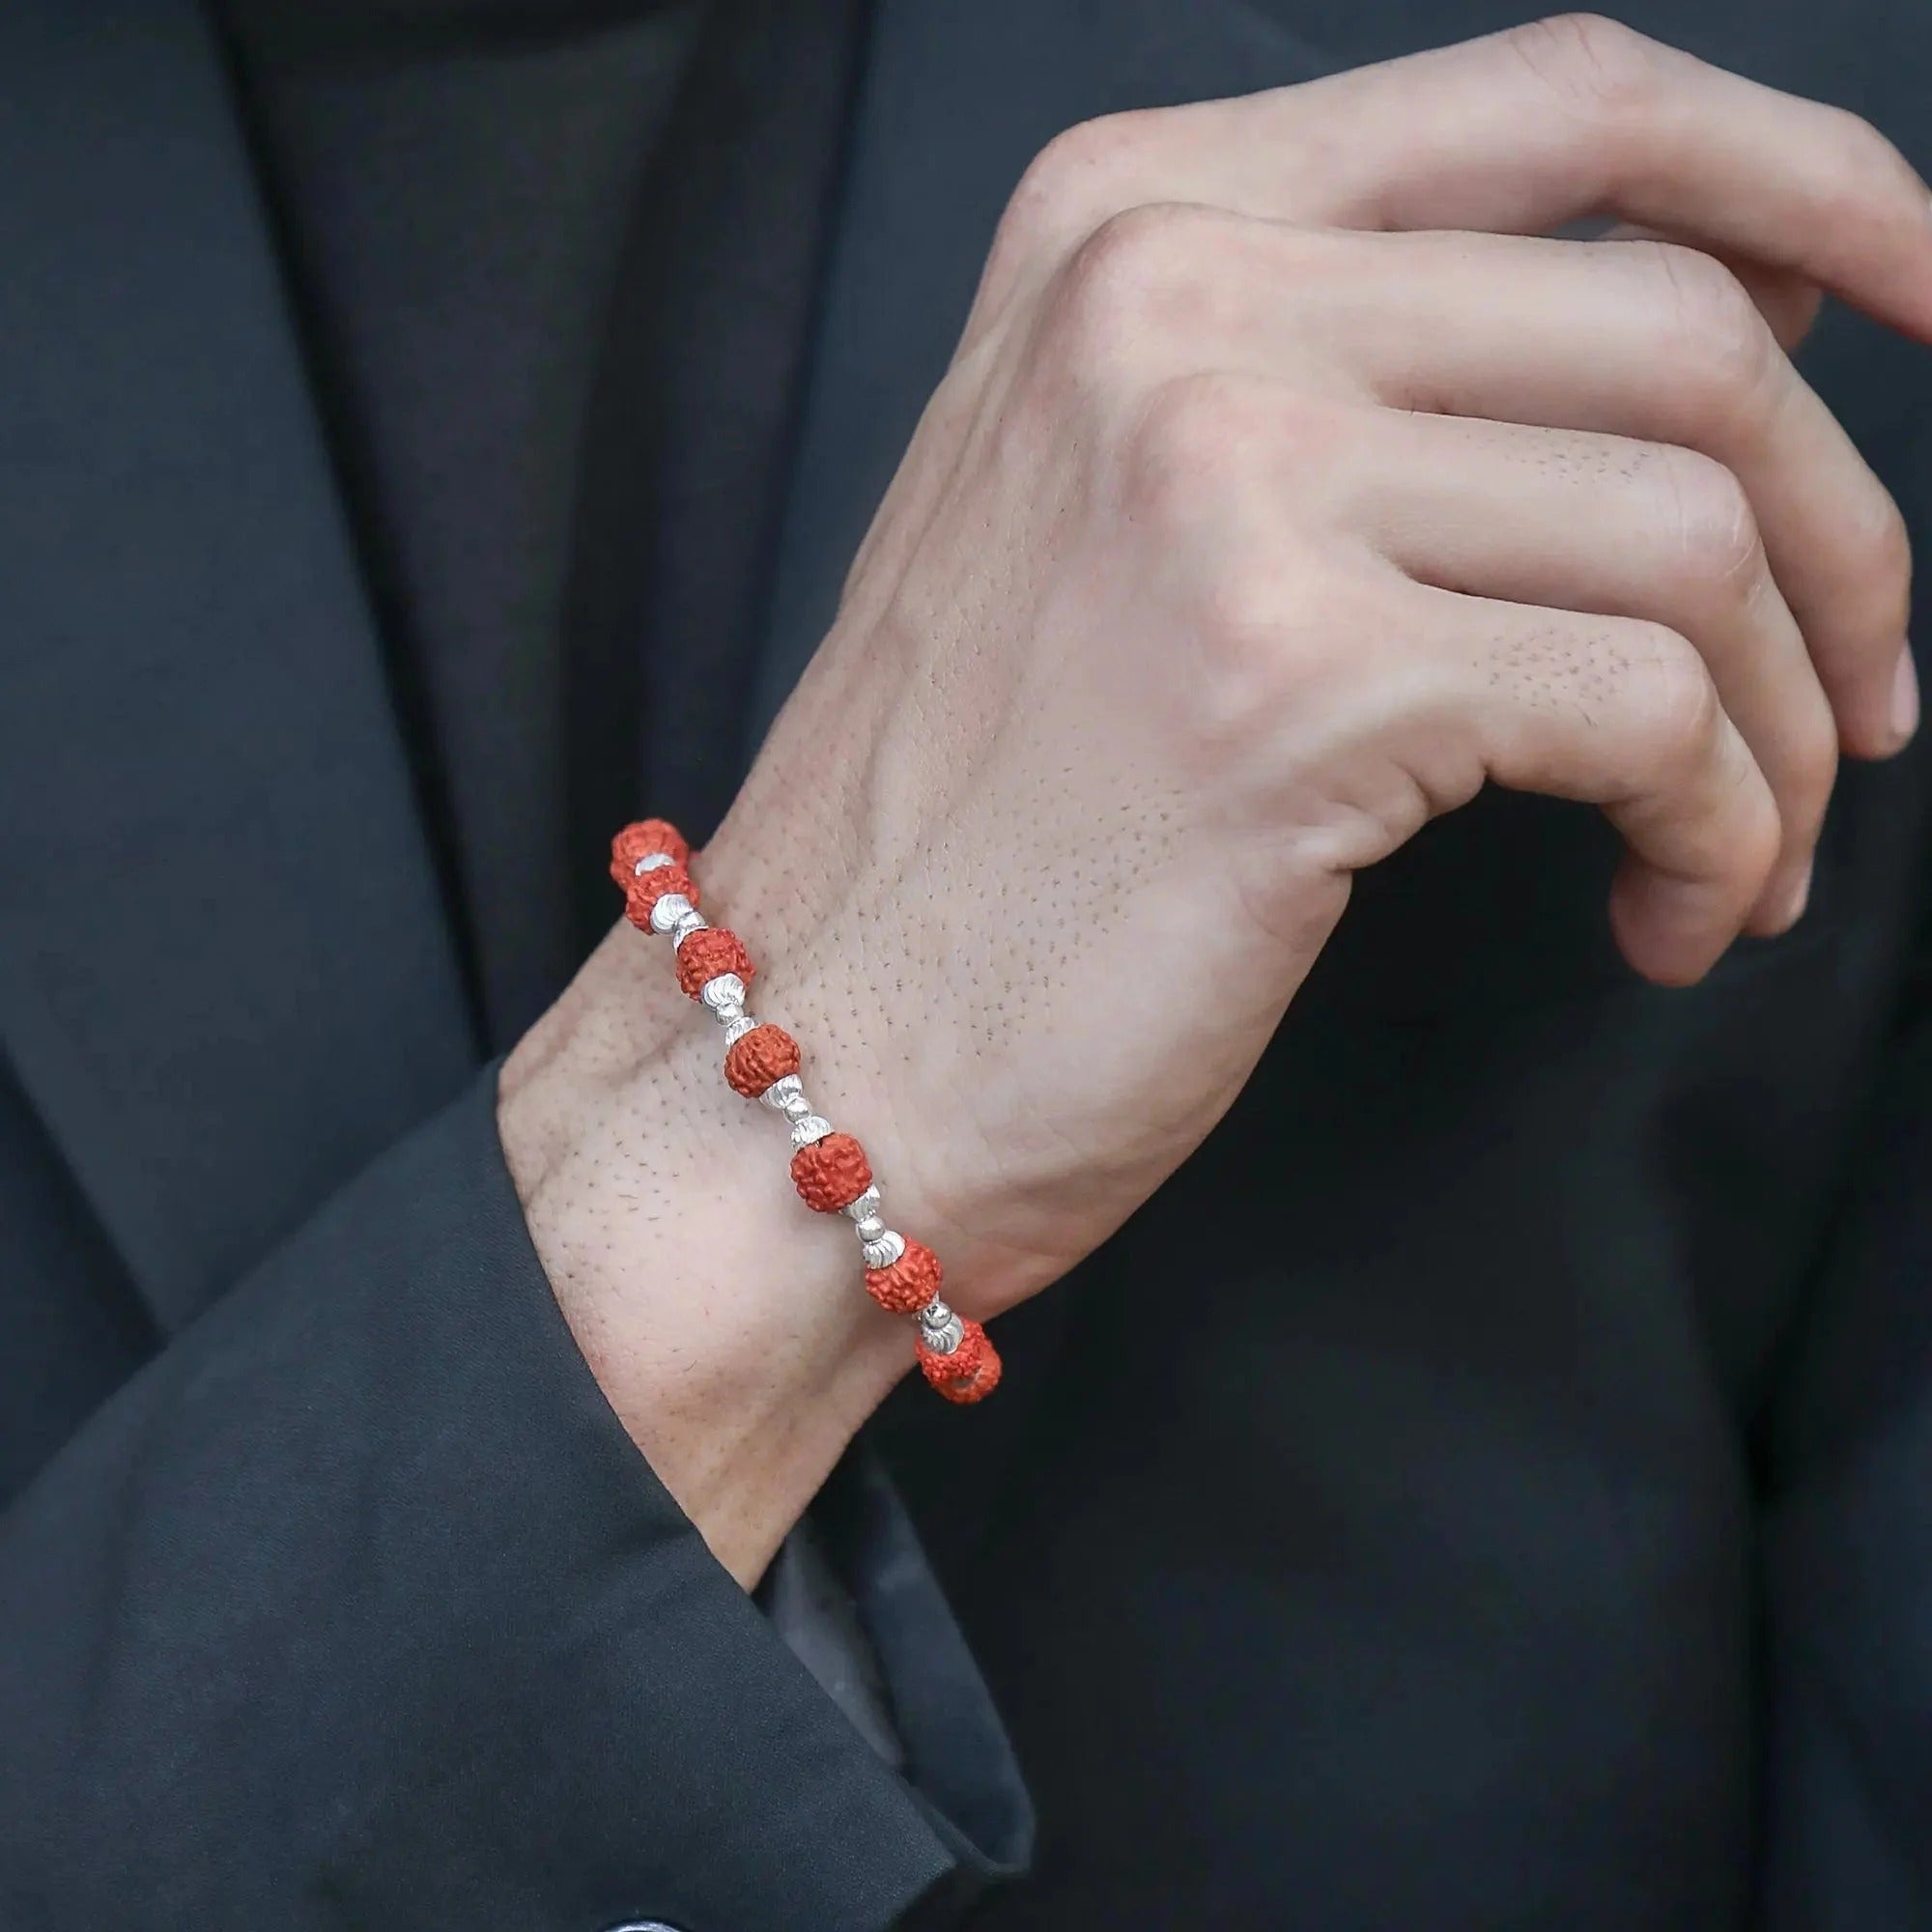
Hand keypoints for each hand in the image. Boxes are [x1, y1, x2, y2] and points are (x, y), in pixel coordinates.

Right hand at [506, 17, 1928, 1579]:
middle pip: (1680, 325)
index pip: (1565, 107)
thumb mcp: (1125, 521)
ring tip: (1741, 851)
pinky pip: (1647, 708)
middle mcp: (1175, 305)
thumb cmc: (974, 826)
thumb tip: (1729, 318)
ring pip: (1697, 525)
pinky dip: (1719, 826)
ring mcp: (1226, 480)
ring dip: (1785, 719)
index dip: (1813, 180)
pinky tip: (1668, 915)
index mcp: (1129, 225)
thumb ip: (1371, 377)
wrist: (810, 1047)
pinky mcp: (1294, 682)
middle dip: (1843, 533)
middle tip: (1864, 699)